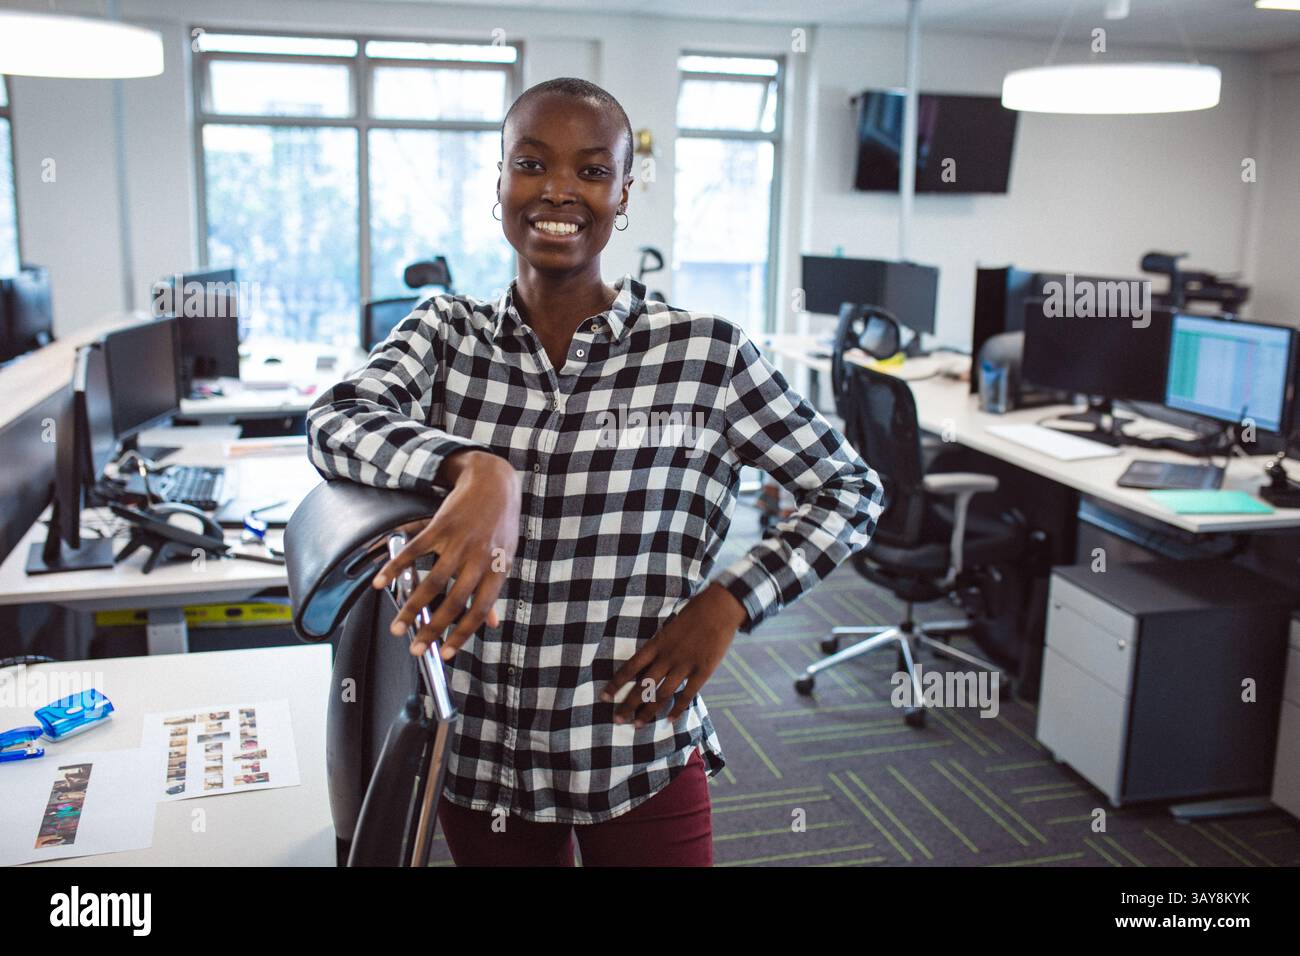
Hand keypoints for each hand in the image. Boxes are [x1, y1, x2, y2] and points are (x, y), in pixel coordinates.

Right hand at [372, 450, 520, 657]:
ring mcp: (459, 542)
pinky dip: (395, 568)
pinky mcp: (441, 526)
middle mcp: (480, 558)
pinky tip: (381, 583)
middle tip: (415, 649)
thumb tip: (493, 623)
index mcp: (498, 570)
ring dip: (411, 608)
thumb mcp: (506, 556)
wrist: (494, 481)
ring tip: (397, 627)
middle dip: (432, 630)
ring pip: (432, 582)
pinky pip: (414, 551)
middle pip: (454, 602)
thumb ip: (494, 589)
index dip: (462, 634)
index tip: (445, 654)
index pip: (480, 610)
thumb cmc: (501, 523)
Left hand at [599, 583, 747, 728]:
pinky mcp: (702, 672)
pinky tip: (668, 721)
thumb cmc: (694, 612)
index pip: (630, 667)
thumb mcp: (670, 626)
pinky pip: (687, 695)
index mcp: (657, 644)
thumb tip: (648, 663)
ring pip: (662, 694)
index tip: (604, 696)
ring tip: (637, 725)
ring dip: (648, 712)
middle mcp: (667, 657)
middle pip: (643, 686)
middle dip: (628, 705)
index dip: (616, 683)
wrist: (720, 608)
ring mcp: (685, 665)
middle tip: (617, 720)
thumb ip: (660, 645)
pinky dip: (677, 710)